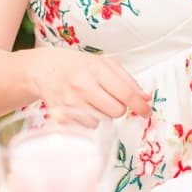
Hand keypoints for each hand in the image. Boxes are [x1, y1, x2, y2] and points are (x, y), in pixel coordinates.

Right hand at [28, 47, 150, 124]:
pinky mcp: (60, 116)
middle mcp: (83, 86)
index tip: (147, 111)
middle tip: (113, 100)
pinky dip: (88, 120)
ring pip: (102, 121)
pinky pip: (86, 127)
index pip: (126, 94)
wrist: (44, 70)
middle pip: (116, 111)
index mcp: (97, 70)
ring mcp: (69, 102)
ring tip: (93, 101)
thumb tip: (145, 97)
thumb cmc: (77, 66)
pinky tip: (82, 107)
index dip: (140, 106)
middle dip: (120, 108)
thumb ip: (128, 80)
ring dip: (103, 114)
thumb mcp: (105, 64)